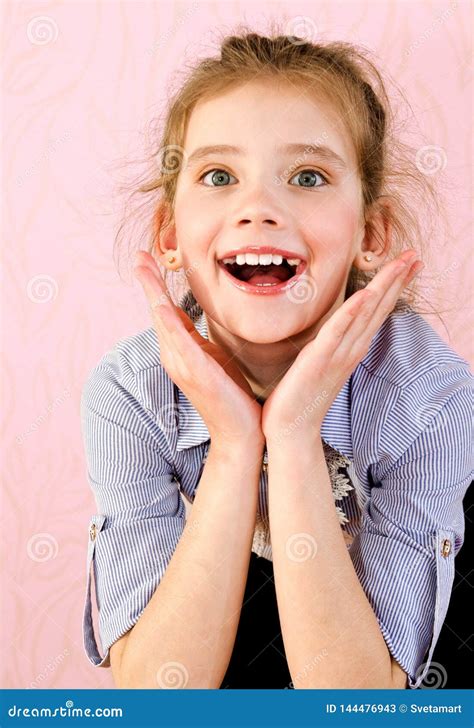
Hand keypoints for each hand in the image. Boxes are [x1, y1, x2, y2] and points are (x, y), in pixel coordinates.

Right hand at [133, 251, 263, 446]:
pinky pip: (181, 344)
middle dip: (148, 283)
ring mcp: (183, 366)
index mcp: (179, 351)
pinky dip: (169, 324)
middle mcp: (174, 357)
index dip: (154, 285)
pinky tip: (162, 306)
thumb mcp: (212, 356)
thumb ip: (196, 337)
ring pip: (164, 323)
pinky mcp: (198, 374)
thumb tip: (186, 316)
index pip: (164, 312)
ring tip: (144, 269)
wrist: (240, 432)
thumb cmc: (230, 394)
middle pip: (157, 312)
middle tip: (139, 255)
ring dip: (153, 294)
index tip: (146, 259)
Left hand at [261, 250, 423, 442]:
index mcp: (350, 349)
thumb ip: (330, 344)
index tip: (408, 263)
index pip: (376, 312)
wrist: (290, 431)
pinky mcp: (318, 360)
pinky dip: (351, 313)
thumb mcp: (319, 364)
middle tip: (415, 255)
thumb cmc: (300, 398)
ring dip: (384, 286)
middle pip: (379, 308)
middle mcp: (350, 350)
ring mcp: (337, 355)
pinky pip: (337, 332)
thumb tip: (334, 329)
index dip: (393, 286)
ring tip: (401, 262)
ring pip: (365, 314)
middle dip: (396, 280)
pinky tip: (365, 294)